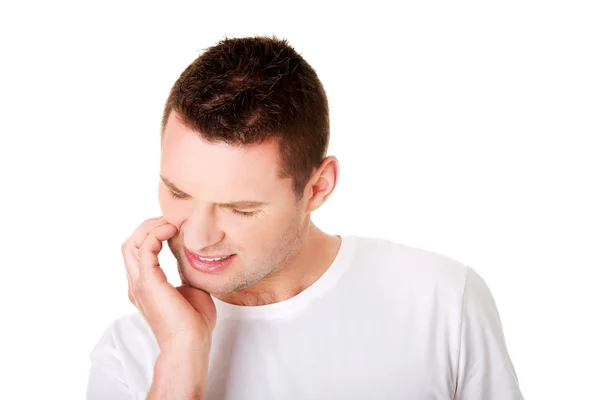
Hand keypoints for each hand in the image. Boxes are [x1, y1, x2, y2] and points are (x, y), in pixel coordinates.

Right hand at [121, 216, 215, 348]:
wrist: (191, 342)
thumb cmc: (194, 322)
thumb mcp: (190, 289)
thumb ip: (184, 272)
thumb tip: (191, 257)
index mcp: (145, 286)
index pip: (137, 252)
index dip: (151, 234)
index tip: (173, 226)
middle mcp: (137, 284)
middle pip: (129, 244)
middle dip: (148, 226)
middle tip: (170, 220)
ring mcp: (139, 283)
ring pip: (131, 243)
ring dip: (150, 227)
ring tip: (170, 223)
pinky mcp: (148, 282)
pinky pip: (144, 248)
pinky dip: (156, 234)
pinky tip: (172, 230)